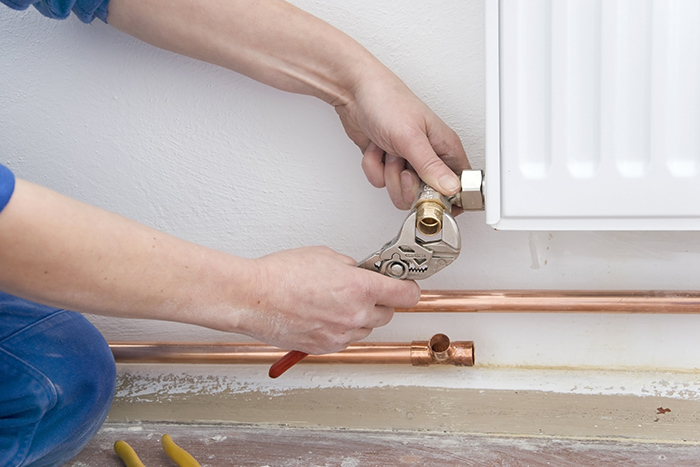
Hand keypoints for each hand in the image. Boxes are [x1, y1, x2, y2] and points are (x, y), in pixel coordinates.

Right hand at [237, 246, 420, 353]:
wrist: (254, 297)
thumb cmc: (281, 275)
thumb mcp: (325, 256)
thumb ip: (350, 267)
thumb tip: (359, 272)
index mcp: (361, 288)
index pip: (406, 294)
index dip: (408, 288)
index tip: (405, 284)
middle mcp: (355, 314)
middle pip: (388, 314)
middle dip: (380, 301)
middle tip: (365, 290)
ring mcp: (341, 334)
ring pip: (366, 328)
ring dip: (360, 316)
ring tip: (336, 301)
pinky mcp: (326, 347)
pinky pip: (346, 339)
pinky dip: (341, 329)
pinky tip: (325, 314)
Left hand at [335, 73, 470, 208]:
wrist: (354, 93)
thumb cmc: (388, 101)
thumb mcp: (411, 137)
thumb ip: (430, 166)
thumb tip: (451, 188)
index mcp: (445, 147)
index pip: (459, 184)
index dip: (446, 196)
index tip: (429, 194)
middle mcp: (428, 156)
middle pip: (426, 195)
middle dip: (406, 185)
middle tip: (402, 167)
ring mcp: (407, 161)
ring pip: (401, 191)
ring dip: (388, 174)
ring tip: (388, 151)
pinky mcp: (387, 163)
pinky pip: (381, 182)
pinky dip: (373, 167)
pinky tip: (376, 149)